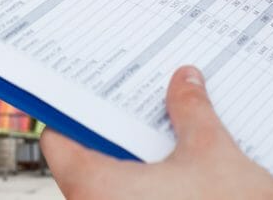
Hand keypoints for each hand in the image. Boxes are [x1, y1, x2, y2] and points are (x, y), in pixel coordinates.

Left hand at [40, 66, 272, 199]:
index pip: (59, 141)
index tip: (96, 93)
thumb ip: (192, 113)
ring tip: (171, 132)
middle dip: (120, 132)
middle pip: (89, 162)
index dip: (76, 112)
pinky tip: (183, 173)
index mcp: (97, 188)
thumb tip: (184, 83)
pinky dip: (152, 189)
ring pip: (114, 187)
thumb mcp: (213, 153)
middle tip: (144, 102)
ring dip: (140, 162)